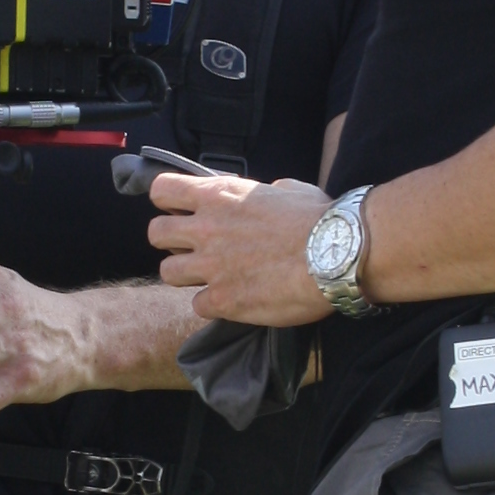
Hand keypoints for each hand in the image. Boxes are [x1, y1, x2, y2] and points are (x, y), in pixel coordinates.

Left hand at [144, 170, 333, 329]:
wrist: (338, 254)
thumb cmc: (320, 219)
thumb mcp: (288, 189)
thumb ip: (265, 192)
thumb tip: (270, 194)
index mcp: (220, 195)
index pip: (162, 190)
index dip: (167, 201)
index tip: (180, 210)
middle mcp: (207, 229)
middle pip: (155, 233)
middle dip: (170, 241)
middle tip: (193, 248)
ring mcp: (212, 266)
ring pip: (168, 273)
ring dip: (186, 275)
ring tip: (210, 277)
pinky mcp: (223, 301)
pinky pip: (198, 306)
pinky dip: (213, 304)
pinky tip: (234, 299)